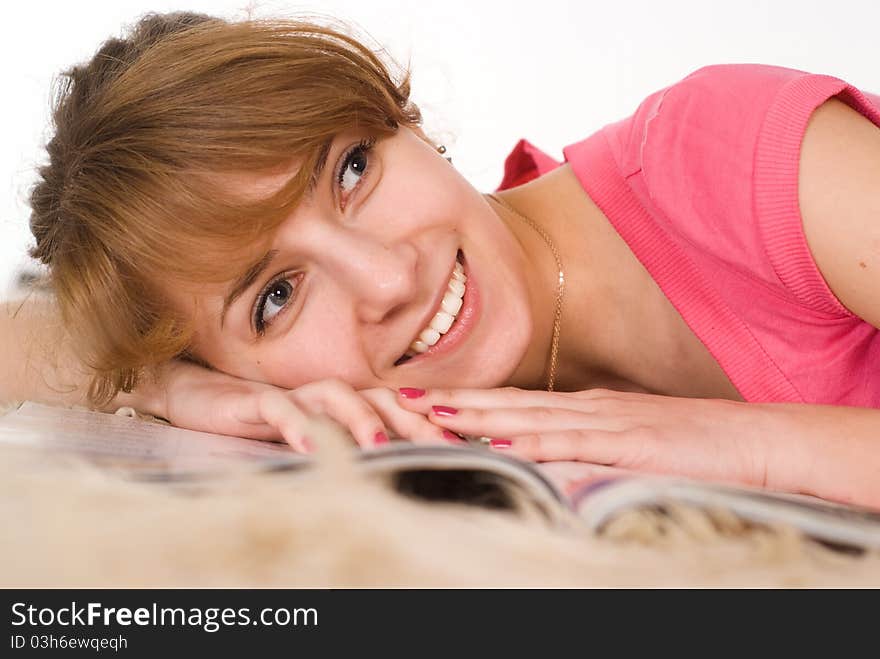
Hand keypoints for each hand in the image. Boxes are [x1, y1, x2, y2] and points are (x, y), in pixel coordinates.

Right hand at [150, 361, 448, 452]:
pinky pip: (280, 409)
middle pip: (379, 397)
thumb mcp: (315, 442)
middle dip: (412, 420)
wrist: (203, 399)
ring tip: (380, 447)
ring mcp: (295, 395)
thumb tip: (398, 472)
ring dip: (361, 420)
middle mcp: (328, 395)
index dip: (430, 423)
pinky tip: (309, 447)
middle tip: (442, 444)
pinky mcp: (257, 400)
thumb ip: (351, 450)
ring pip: (336, 396)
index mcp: (347, 404)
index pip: (398, 408)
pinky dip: (297, 425)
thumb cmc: (267, 424)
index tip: (467, 444)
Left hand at [398, 386, 798, 490]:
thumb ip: (586, 445)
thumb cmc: (690, 444)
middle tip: (406, 397)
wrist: (751, 440)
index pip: (517, 403)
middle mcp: (588, 409)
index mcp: (586, 409)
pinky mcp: (631, 443)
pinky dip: (537, 443)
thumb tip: (542, 454)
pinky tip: (505, 444)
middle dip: (458, 401)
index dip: (470, 400)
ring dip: (482, 416)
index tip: (426, 399)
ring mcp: (608, 422)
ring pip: (533, 417)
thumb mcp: (627, 440)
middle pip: (512, 404)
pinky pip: (576, 443)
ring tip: (436, 413)